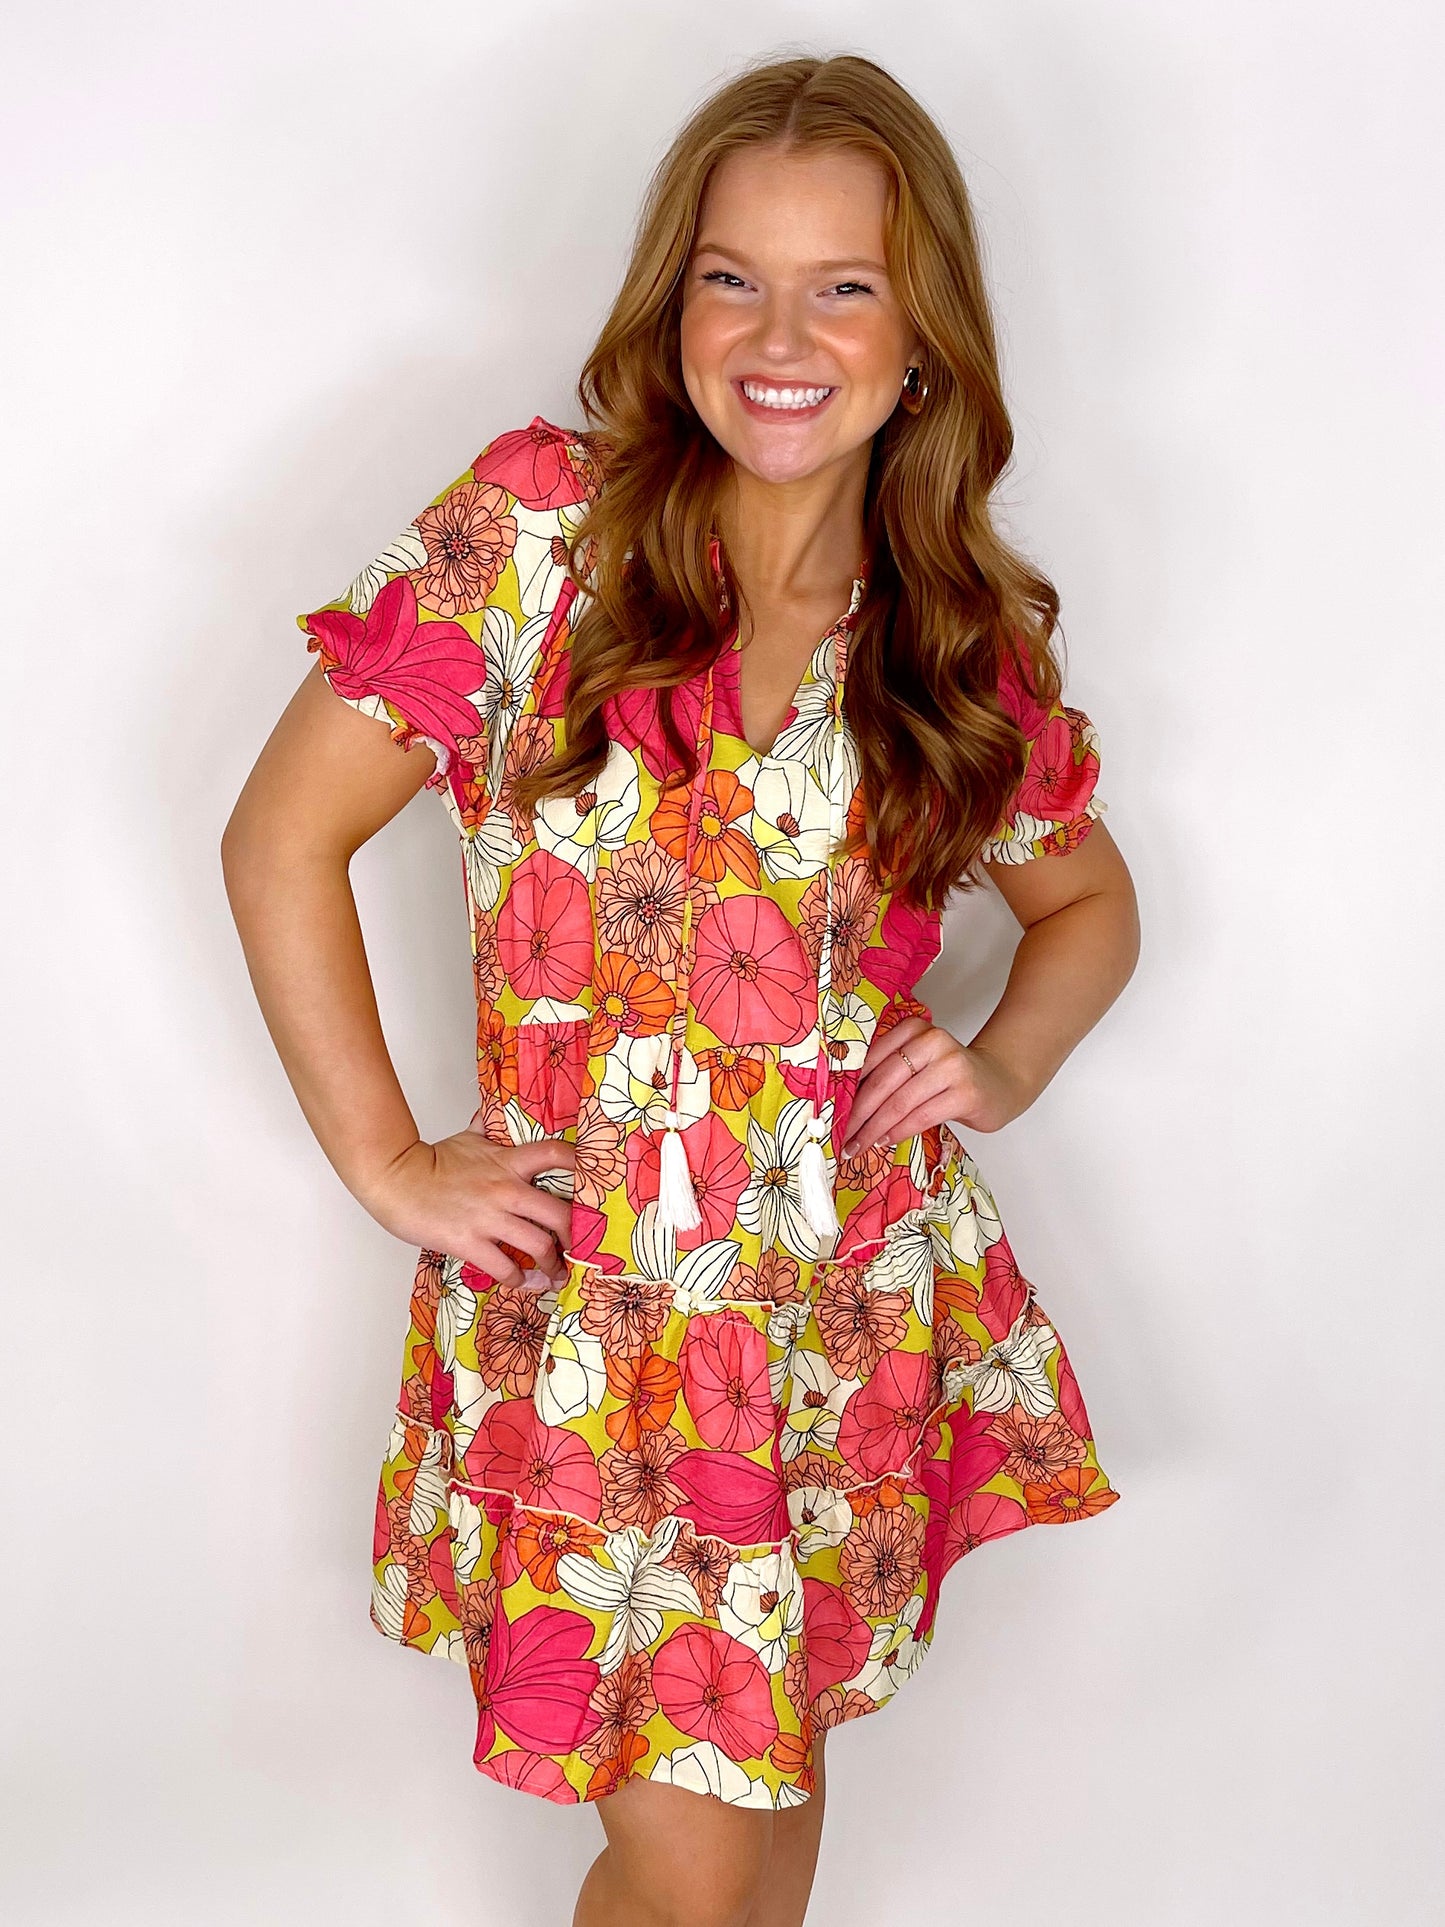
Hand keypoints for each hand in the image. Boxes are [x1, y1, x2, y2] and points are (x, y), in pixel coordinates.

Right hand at [358, 1115, 576, 1289]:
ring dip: (553, 1264)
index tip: (597, 1185)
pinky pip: (505, 1268)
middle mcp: (505, 1190)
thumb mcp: (467, 1138)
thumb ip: (488, 1127)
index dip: (583, 1166)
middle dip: (576, 1236)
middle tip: (580, 1248)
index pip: (557, 1155)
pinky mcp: (469, 1243)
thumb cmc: (430, 1161)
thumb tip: (494, 1110)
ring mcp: (488, 1219)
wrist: (395, 1179)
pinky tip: (523, 1281)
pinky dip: (519, 1280)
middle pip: (560, 1214)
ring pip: (539, 1246)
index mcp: (508, 1162)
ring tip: (556, 1272)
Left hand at [841, 1018, 1029, 1155]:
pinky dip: (898, 1132)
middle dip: (857, 1113)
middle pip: (882, 1082)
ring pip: (899, 1102)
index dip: (848, 1089)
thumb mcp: (918, 1063)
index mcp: (913, 1029)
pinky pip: (921, 1116)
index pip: (871, 1059)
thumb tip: (845, 1101)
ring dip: (874, 1129)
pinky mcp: (965, 1093)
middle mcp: (932, 1041)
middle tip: (841, 1135)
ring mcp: (951, 1066)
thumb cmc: (950, 1076)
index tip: (831, 1111)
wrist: (1000, 1082)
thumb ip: (888, 1071)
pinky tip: (884, 1142)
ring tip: (858, 1145)